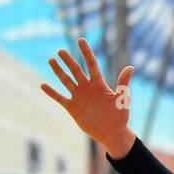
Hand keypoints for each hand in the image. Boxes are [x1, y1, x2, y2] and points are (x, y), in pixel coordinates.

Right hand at [40, 39, 136, 158]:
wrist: (111, 133)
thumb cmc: (120, 117)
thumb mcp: (122, 100)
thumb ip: (123, 84)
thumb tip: (131, 67)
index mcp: (99, 84)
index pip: (91, 64)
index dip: (86, 52)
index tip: (80, 40)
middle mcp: (87, 88)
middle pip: (76, 70)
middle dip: (69, 60)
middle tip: (61, 51)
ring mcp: (78, 97)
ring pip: (66, 81)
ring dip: (58, 71)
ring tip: (51, 60)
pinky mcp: (72, 107)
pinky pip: (60, 98)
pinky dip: (52, 92)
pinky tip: (43, 85)